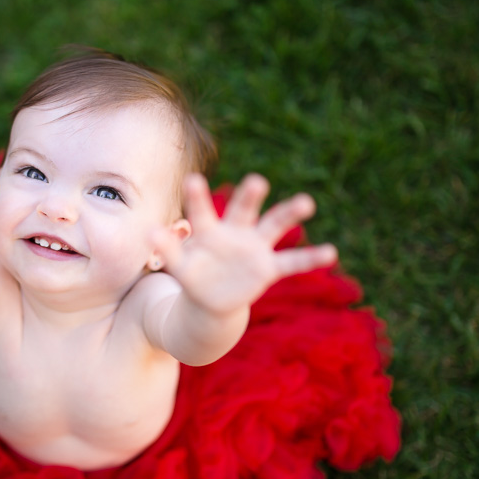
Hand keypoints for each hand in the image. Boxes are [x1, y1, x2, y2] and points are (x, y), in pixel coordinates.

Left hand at [154, 173, 337, 314]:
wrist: (211, 299)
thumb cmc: (193, 275)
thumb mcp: (178, 265)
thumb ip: (168, 248)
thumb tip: (149, 232)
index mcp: (209, 230)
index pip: (202, 211)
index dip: (197, 197)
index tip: (192, 179)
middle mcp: (235, 232)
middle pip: (244, 209)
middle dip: (251, 196)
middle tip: (257, 181)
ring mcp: (254, 248)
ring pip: (274, 226)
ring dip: (289, 213)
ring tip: (306, 202)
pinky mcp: (268, 268)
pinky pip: (291, 262)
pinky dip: (310, 258)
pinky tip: (330, 252)